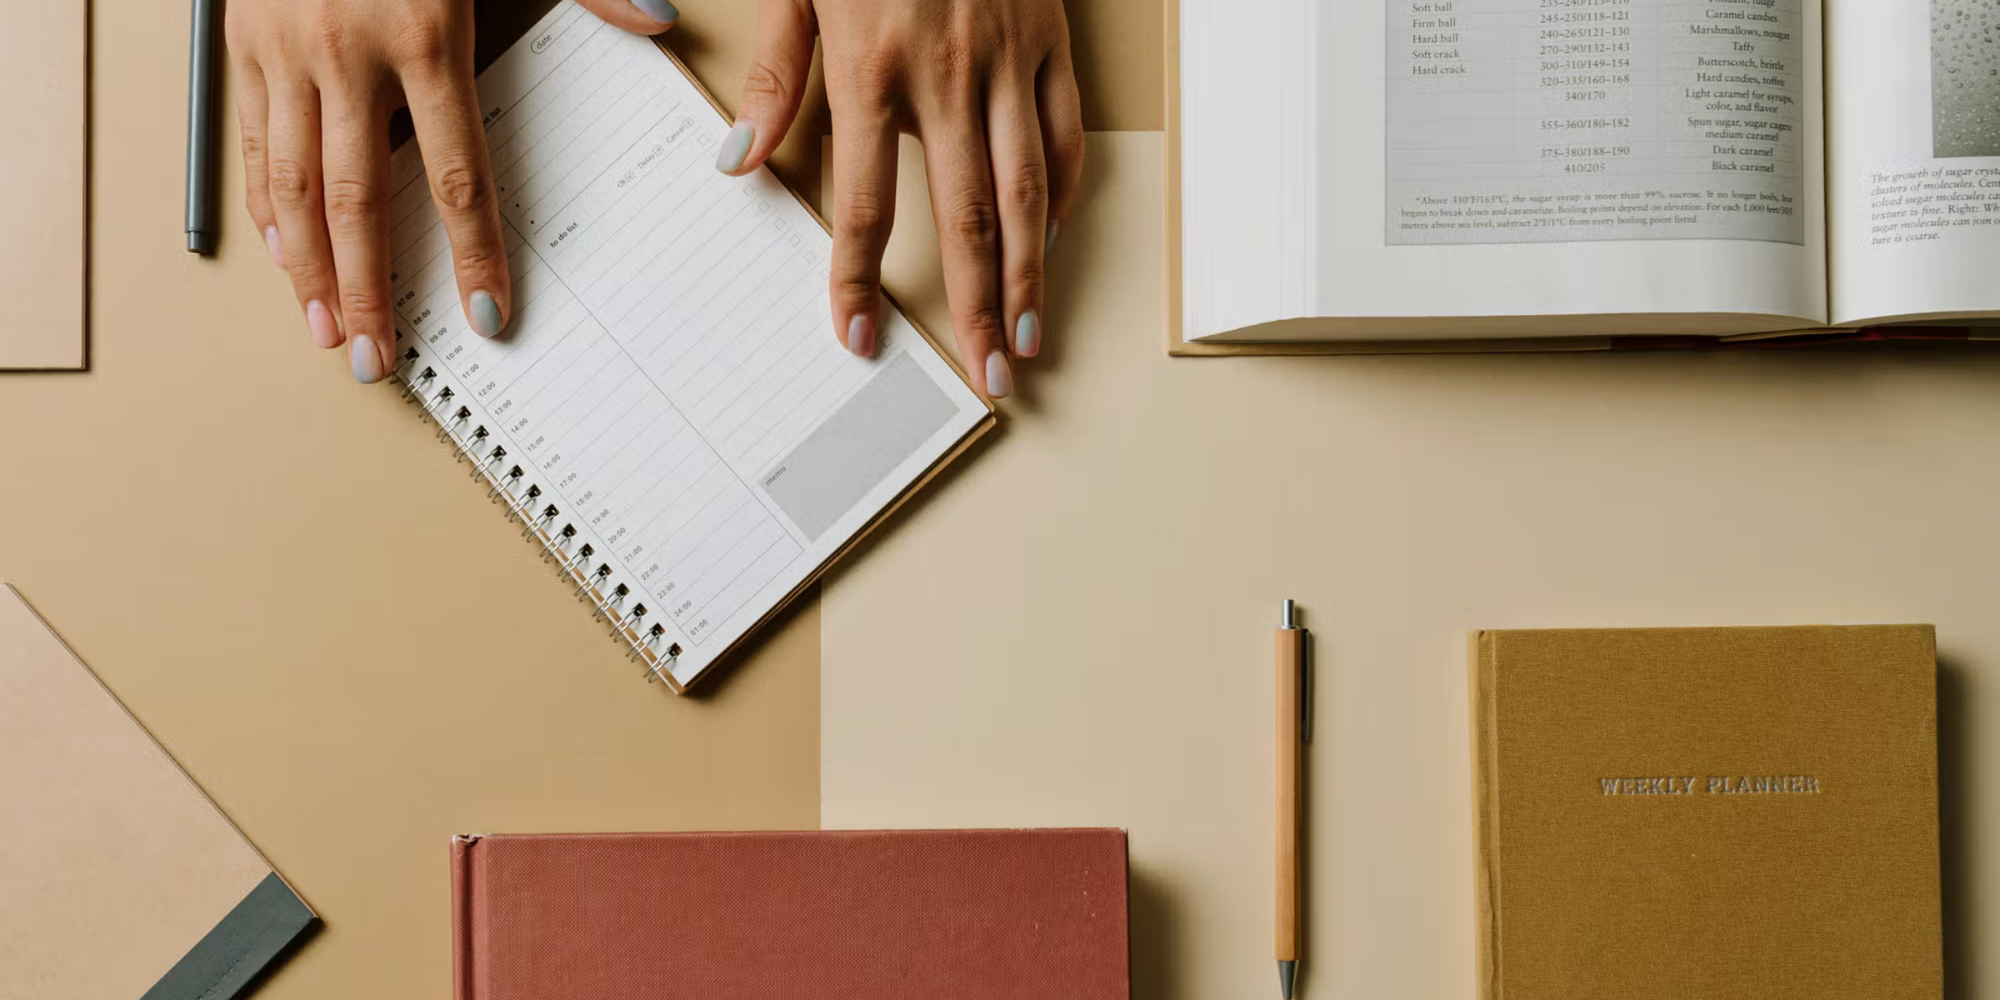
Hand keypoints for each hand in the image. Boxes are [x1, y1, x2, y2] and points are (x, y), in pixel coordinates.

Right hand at [225, 0, 686, 381]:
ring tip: (326, 330)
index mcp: (424, 34)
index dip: (472, 252)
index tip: (486, 315)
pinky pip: (250, 140)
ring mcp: (284, 48)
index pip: (456, 173)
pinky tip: (280, 255)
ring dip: (306, 268)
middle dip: (370, 290)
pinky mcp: (241, 39)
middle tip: (378, 360)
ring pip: (289, 181)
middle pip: (357, 198)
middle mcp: (346, 51)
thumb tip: (662, 20)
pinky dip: (263, 205)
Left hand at [717, 0, 1085, 398]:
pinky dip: (1063, 191)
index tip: (860, 339)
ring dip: (1034, 272)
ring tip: (1031, 336)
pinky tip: (1053, 237)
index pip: (867, 202)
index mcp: (874, 65)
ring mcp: (1010, 59)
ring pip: (1030, 189)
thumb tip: (740, 162)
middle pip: (969, 216)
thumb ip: (775, 80)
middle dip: (980, 307)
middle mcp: (949, 73)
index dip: (861, 280)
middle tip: (989, 374)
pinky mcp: (1050, 40)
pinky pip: (1066, 133)